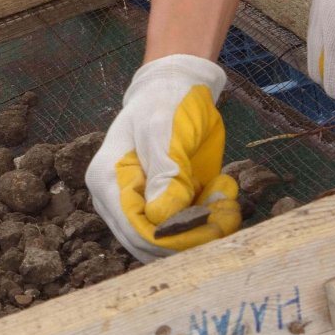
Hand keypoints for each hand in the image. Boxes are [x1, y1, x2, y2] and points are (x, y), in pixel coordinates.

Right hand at [85, 55, 240, 262]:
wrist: (176, 89)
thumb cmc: (165, 104)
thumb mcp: (164, 129)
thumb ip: (165, 171)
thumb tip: (162, 217)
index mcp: (107, 181)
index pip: (134, 228)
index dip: (173, 237)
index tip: (211, 224)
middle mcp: (116, 202)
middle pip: (149, 244)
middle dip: (193, 236)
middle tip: (227, 212)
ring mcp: (139, 207)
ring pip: (169, 244)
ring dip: (205, 230)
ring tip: (226, 198)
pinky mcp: (163, 208)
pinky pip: (183, 231)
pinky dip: (209, 221)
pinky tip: (221, 193)